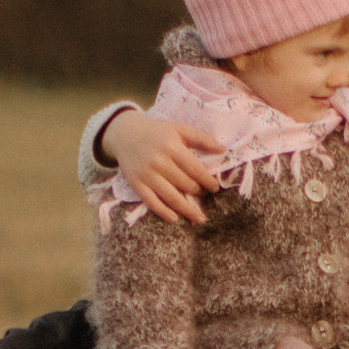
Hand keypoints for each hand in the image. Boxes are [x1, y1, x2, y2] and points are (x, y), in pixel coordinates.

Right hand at [104, 109, 222, 225]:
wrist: (125, 134)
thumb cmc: (157, 132)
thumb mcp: (179, 129)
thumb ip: (201, 138)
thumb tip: (223, 150)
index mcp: (171, 146)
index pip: (195, 169)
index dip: (207, 181)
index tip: (215, 188)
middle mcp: (159, 161)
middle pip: (184, 184)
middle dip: (198, 192)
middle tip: (204, 195)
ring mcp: (146, 174)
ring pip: (171, 197)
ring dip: (187, 210)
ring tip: (200, 218)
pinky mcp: (136, 184)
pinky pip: (152, 202)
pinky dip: (164, 213)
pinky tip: (175, 219)